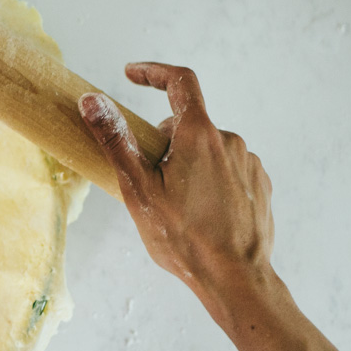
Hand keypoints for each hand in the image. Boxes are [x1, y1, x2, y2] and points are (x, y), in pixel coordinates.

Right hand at [78, 62, 274, 293]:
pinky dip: (207, 182)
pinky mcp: (258, 184)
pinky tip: (199, 214)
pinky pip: (226, 170)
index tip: (131, 74)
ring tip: (174, 207)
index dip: (153, 72)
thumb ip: (115, 140)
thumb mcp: (137, 189)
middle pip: (186, 126)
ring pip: (206, 151)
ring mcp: (248, 163)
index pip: (179, 82)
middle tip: (147, 183)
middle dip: (163, 144)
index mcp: (199, 135)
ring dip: (186, 166)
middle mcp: (229, 141)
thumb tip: (91, 101)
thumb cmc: (184, 238)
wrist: (235, 278)